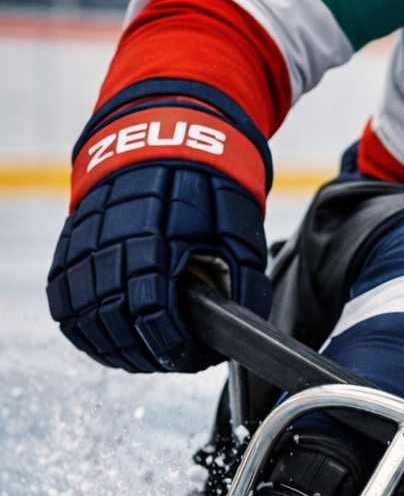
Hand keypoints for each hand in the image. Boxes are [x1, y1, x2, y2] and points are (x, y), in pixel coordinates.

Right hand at [46, 101, 271, 371]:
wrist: (162, 135)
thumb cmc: (207, 182)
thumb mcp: (239, 228)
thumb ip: (245, 279)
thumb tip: (249, 327)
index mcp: (155, 241)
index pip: (155, 314)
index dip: (175, 346)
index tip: (195, 357)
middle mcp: (110, 244)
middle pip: (116, 323)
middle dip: (148, 353)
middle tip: (174, 359)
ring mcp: (83, 244)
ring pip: (84, 318)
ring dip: (114, 347)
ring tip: (144, 356)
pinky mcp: (69, 244)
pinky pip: (62, 298)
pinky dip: (82, 326)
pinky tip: (108, 337)